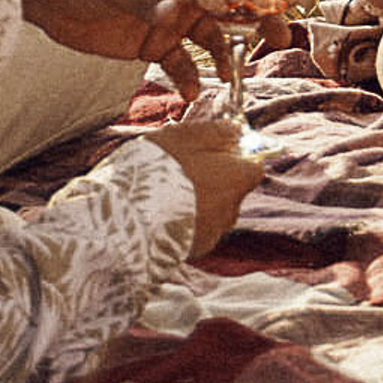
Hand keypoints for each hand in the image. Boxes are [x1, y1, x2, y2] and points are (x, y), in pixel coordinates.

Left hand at [14, 0, 242, 107]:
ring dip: (223, 56)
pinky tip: (189, 93)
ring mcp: (173, 18)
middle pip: (232, 5)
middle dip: (258, 20)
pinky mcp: (155, 44)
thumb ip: (148, 1)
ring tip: (228, 76)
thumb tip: (175, 14)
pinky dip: (187, 79)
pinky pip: (181, 64)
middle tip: (278, 38)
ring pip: (212, 38)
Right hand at [144, 119, 269, 257]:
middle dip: (214, 183)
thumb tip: (238, 130)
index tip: (213, 154)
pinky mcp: (193, 252)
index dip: (234, 160)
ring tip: (166, 195)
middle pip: (232, 192)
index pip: (252, 169)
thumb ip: (217, 132)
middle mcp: (232, 209)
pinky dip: (185, 224)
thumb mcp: (186, 136)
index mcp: (237, 179)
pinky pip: (195, 233)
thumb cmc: (160, 168)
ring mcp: (213, 234)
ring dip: (198, 205)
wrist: (130, 217)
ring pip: (212, 214)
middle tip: (181, 173)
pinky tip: (161, 216)